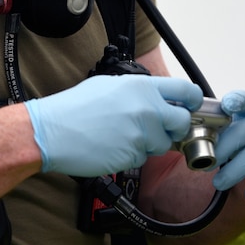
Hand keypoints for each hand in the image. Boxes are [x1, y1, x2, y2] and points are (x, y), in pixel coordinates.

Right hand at [26, 75, 200, 176]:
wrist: (52, 132)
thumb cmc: (75, 108)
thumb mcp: (110, 85)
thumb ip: (140, 92)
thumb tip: (158, 98)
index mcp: (142, 87)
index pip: (186, 90)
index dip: (192, 101)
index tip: (191, 107)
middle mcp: (147, 109)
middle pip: (182, 122)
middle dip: (174, 128)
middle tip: (158, 129)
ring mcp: (142, 134)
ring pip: (163, 144)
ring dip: (150, 144)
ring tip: (122, 136)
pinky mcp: (134, 156)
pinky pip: (144, 158)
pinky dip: (133, 155)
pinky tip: (113, 146)